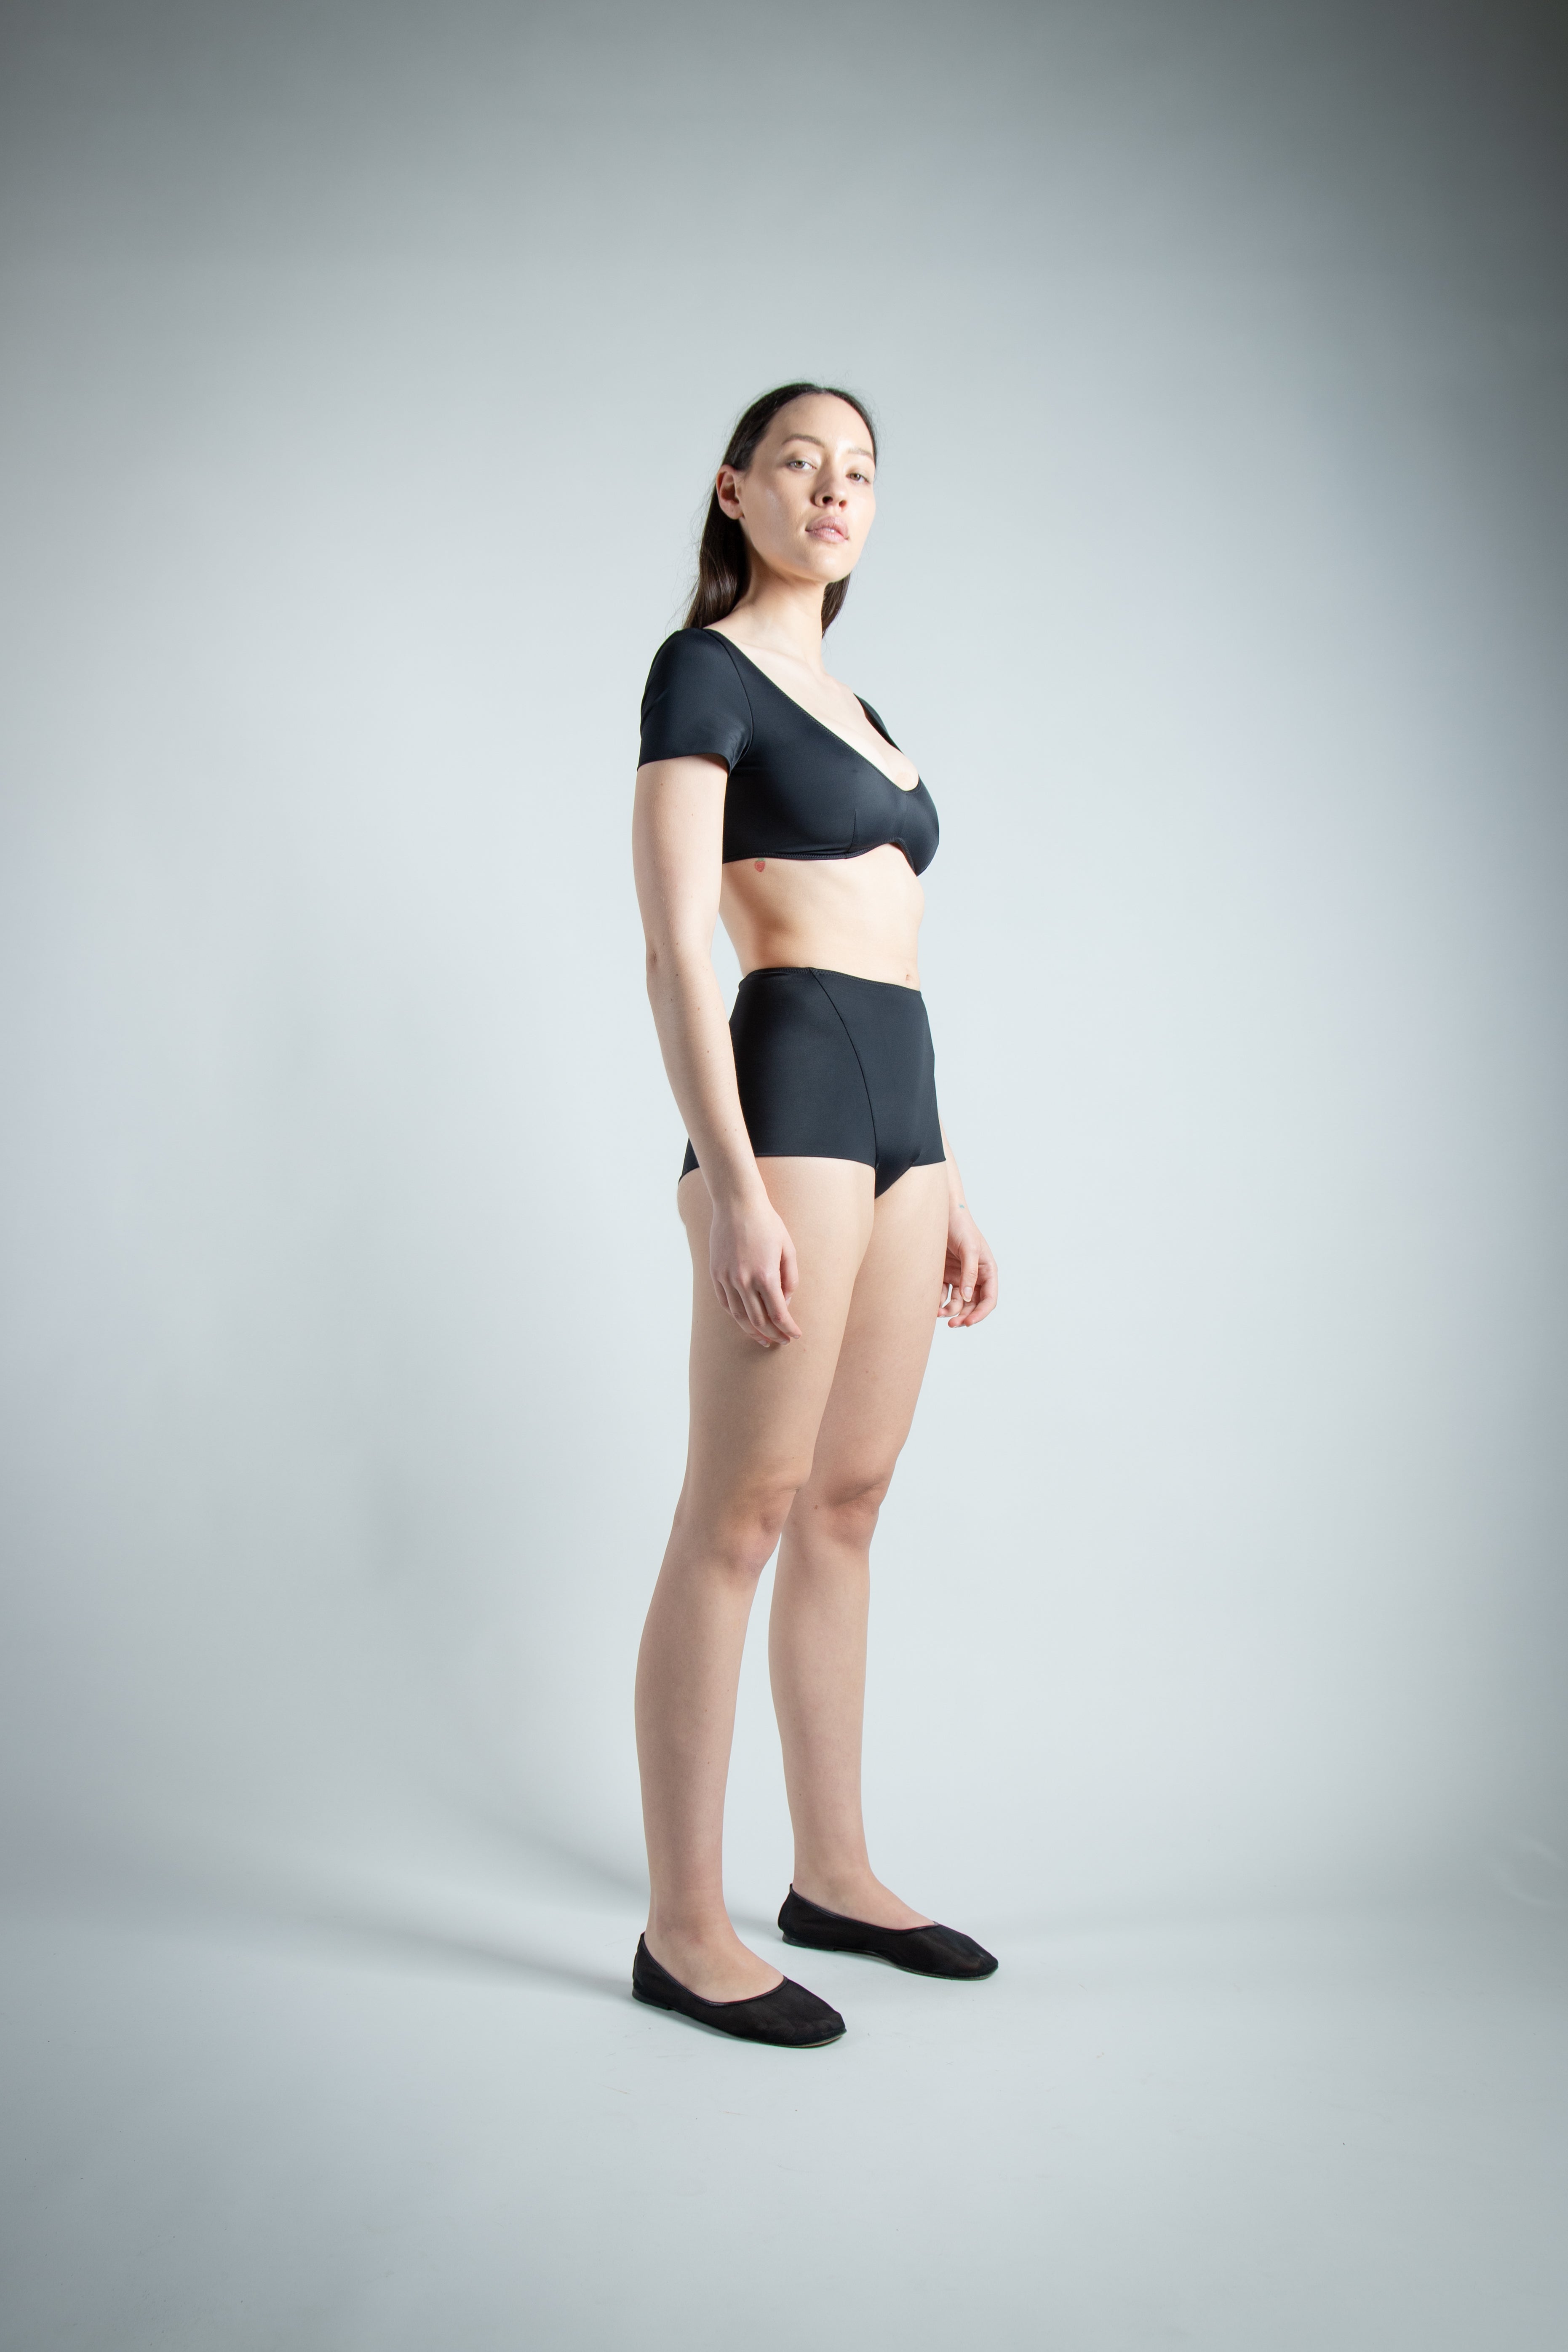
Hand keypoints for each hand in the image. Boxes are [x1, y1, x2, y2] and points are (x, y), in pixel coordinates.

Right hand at [709, 1190, 802, 1348]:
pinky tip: (745, 1322)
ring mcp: (727, 1278)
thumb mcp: (788, 1249)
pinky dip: (736, 1317)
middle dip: (773, 1335)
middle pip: (759, 1321)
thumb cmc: (768, 1224)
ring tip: (763, 1340)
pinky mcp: (716, 1274)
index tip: (795, 1335)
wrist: (737, 1204)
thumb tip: (785, 1302)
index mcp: (766, 1275)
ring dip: (752, 1332)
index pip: (779, 1314)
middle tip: (782, 1341)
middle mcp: (744, 1281)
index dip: (788, 1329)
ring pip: (739, 1317)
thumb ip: (790, 1279)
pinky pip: (725, 1303)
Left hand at [939, 1199, 997, 1327]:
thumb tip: (969, 1297)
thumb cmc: (960, 1225)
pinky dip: (939, 1302)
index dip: (981, 1313)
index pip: (989, 1299)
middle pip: (973, 1304)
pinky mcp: (945, 1275)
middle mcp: (974, 1276)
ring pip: (958, 1302)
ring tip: (938, 1314)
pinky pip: (943, 1294)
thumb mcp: (969, 1248)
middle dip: (964, 1316)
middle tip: (952, 1325)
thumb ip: (970, 1272)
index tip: (968, 1322)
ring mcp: (959, 1276)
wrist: (940, 1212)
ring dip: (950, 1311)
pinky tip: (932, 1305)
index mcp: (987, 1270)